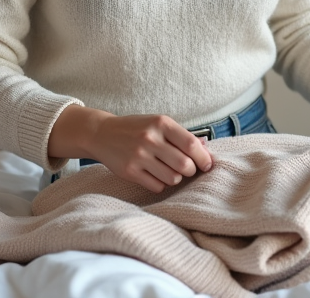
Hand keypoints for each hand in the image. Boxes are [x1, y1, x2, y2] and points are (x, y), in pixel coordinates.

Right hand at [49, 105, 213, 192]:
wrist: (101, 133)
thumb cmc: (136, 128)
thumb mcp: (158, 124)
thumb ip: (181, 135)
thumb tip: (206, 147)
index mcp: (161, 123)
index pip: (192, 145)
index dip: (204, 158)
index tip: (207, 165)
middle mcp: (150, 138)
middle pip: (185, 165)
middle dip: (190, 170)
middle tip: (187, 169)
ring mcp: (139, 155)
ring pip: (172, 178)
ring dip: (175, 177)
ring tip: (168, 170)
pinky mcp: (130, 171)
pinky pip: (157, 186)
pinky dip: (161, 184)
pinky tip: (154, 174)